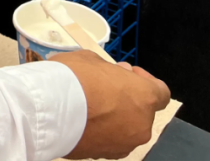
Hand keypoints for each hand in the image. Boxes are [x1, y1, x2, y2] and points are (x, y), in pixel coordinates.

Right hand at [50, 51, 170, 159]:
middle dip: (127, 99)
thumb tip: (116, 78)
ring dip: (114, 119)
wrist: (47, 110)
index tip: (127, 74)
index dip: (146, 81)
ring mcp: (124, 144)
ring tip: (89, 108)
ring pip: (125, 130)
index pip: (161, 92)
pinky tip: (81, 122)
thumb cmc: (74, 77)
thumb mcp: (92, 59)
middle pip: (141, 112)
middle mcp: (141, 125)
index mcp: (144, 97)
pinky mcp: (103, 156)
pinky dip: (100, 132)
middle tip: (104, 88)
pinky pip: (108, 141)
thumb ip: (110, 71)